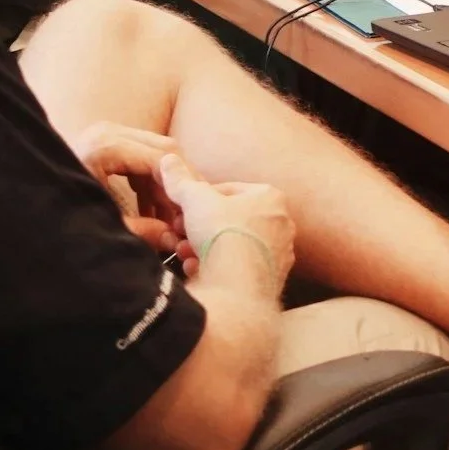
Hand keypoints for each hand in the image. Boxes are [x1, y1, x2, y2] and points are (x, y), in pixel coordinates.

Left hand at [72, 121, 183, 251]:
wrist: (25, 202)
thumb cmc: (59, 213)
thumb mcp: (101, 223)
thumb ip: (138, 231)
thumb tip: (171, 239)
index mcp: (105, 147)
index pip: (161, 159)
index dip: (180, 187)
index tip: (191, 212)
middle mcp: (109, 131)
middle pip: (164, 149)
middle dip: (178, 183)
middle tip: (189, 212)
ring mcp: (107, 133)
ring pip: (156, 152)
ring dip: (165, 183)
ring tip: (170, 218)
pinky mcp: (105, 141)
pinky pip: (140, 156)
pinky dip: (149, 181)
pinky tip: (151, 211)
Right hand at [160, 154, 294, 293]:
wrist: (237, 289)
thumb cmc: (224, 234)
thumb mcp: (196, 200)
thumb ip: (182, 181)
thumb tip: (168, 161)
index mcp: (271, 198)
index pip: (230, 191)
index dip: (201, 200)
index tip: (183, 211)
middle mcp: (281, 225)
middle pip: (231, 221)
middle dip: (201, 228)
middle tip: (180, 234)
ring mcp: (278, 255)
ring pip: (233, 247)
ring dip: (205, 250)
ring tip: (185, 254)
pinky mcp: (270, 282)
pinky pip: (238, 272)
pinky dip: (216, 270)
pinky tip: (198, 272)